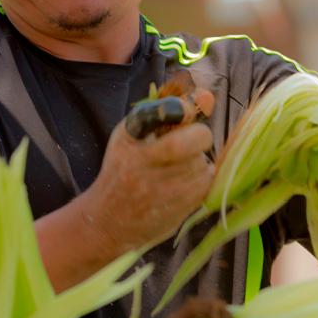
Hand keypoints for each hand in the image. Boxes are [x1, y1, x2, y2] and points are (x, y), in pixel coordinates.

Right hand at [75, 98, 214, 251]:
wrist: (109, 221)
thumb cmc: (123, 169)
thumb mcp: (131, 135)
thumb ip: (166, 112)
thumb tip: (208, 97)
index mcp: (130, 138)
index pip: (166, 112)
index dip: (185, 109)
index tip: (188, 111)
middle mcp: (143, 162)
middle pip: (196, 138)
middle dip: (200, 136)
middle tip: (191, 141)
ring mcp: (163, 187)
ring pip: (204, 162)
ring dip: (198, 161)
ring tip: (178, 168)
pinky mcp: (179, 207)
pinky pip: (206, 183)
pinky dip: (200, 180)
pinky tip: (181, 184)